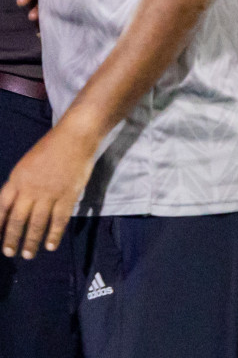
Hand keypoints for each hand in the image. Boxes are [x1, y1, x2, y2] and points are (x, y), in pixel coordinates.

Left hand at [0, 122, 95, 259]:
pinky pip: (59, 219)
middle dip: (12, 238)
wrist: (75, 137)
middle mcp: (30, 189)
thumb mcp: (25, 165)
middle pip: (18, 219)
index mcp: (16, 180)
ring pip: (37, 222)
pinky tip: (51, 245)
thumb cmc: (50, 148)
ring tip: (28, 255)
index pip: (2, 208)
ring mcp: (49, 193)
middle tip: (9, 253)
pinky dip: (54, 234)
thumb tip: (12, 205)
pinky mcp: (68, 195)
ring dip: (32, 240)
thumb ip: (19, 185)